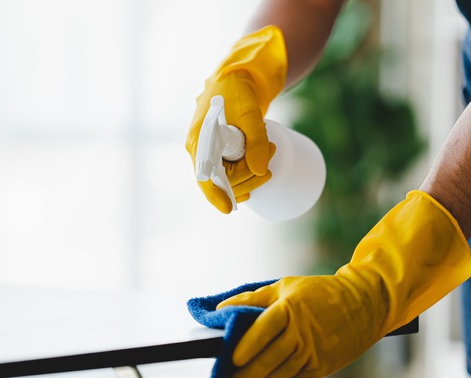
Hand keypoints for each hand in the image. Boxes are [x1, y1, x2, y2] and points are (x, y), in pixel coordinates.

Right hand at [186, 26, 287, 212]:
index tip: (231, 208)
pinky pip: (227, 174)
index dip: (216, 195)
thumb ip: (255, 140)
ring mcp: (208, 152)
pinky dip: (243, 179)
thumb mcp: (250, 113)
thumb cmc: (239, 91)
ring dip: (248, 177)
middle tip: (270, 162)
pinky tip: (255, 182)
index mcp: (199, 141)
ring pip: (225, 179)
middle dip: (246, 179)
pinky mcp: (219, 151)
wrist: (237, 76)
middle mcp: (199, 150)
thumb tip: (260, 170)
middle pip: (220, 181)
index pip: (204, 177)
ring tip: (270, 153)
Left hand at [217, 190, 470, 377]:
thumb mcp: (285, 286)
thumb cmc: (320, 293)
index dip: (248, 345)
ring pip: (281, 375)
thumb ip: (252, 299)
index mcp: (292, 308)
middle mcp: (303, 332)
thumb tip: (222, 309)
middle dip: (245, 376)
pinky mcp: (322, 366)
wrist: (364, 304)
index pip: (266, 328)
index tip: (231, 358)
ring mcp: (314, 352)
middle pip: (270, 358)